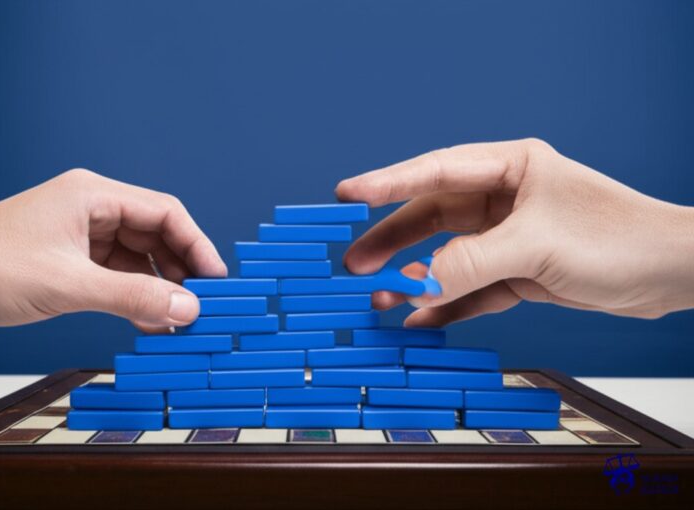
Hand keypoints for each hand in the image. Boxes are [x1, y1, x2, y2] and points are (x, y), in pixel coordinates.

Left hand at [0, 169, 225, 330]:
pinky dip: (134, 296)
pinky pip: (117, 273)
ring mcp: (82, 232)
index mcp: (93, 195)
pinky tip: (148, 320)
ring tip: (177, 320)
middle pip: (157, 234)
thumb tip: (187, 310)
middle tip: (201, 305)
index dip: (197, 245)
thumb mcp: (68, 286)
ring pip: (139, 257)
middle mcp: (92, 208)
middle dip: (180, 271)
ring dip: (158, 288)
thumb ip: (131, 297)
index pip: (165, 212)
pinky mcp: (73, 256)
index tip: (216, 279)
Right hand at [336, 139, 693, 325]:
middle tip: (353, 262)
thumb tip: (415, 282)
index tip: (346, 194)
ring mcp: (509, 236)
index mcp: (510, 168)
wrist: (670, 274)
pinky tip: (419, 317)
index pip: (435, 171)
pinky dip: (445, 303)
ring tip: (377, 296)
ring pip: (447, 255)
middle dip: (392, 240)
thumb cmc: (616, 239)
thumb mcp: (535, 245)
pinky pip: (470, 287)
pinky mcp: (518, 271)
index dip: (387, 182)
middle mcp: (505, 198)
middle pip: (432, 216)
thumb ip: (470, 262)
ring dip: (413, 276)